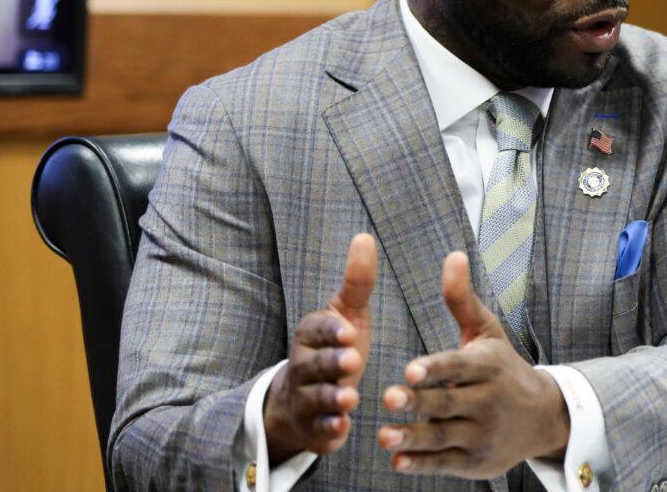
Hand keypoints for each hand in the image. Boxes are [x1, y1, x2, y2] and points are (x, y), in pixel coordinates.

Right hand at [264, 233, 377, 463]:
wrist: (302, 399)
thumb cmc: (333, 348)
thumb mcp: (347, 314)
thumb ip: (357, 282)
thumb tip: (364, 236)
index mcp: (310, 335)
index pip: (316, 330)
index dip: (331, 332)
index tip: (348, 332)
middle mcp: (303, 366)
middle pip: (315, 365)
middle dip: (331, 363)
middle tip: (353, 362)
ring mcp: (305, 399)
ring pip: (316, 398)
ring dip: (332, 398)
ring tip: (351, 398)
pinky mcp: (314, 428)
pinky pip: (319, 430)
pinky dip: (329, 430)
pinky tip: (343, 428)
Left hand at [378, 252, 569, 477]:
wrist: (542, 417)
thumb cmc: (503, 367)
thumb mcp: (486, 332)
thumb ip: (462, 299)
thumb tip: (453, 256)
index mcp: (487, 366)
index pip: (458, 366)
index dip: (435, 368)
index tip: (410, 368)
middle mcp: (488, 401)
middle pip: (447, 403)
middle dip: (418, 402)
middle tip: (387, 397)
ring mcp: (482, 434)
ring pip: (443, 436)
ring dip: (413, 437)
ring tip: (384, 435)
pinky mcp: (476, 462)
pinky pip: (445, 462)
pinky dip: (422, 464)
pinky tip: (398, 460)